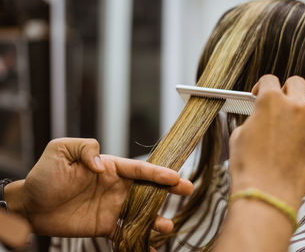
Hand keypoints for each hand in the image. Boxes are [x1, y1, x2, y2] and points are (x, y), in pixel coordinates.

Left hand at [5, 138, 192, 238]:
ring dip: (157, 217)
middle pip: (148, 188)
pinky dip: (140, 239)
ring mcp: (112, 206)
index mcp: (108, 167)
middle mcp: (115, 186)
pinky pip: (126, 232)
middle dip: (169, 188)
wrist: (30, 205)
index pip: (138, 169)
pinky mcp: (105, 225)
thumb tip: (101, 165)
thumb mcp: (61, 150)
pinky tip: (151, 246)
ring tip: (168, 225)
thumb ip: (85, 148)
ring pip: (141, 211)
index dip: (157, 172)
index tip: (175, 176)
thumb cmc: (44, 174)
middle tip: (188, 190)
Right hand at [229, 75, 304, 208]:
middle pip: (299, 82)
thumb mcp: (240, 136)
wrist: (263, 191)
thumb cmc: (248, 166)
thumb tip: (259, 122)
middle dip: (290, 90)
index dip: (264, 87)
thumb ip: (253, 121)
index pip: (270, 80)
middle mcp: (296, 108)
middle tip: (286, 104)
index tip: (262, 95)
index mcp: (271, 101)